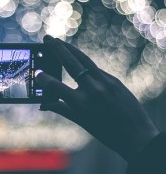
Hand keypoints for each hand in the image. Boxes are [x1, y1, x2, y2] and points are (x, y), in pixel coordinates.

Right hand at [36, 35, 158, 161]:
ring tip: (59, 42)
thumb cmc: (106, 132)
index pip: (56, 86)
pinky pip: (95, 68)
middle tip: (47, 38)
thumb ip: (61, 109)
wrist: (137, 135)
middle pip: (71, 63)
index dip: (44, 79)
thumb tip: (43, 104)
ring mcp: (105, 82)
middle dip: (57, 49)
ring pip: (84, 60)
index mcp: (81, 104)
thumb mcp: (81, 122)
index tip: (37, 73)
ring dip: (70, 49)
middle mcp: (92, 90)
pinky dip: (83, 63)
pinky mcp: (114, 80)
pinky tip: (77, 59)